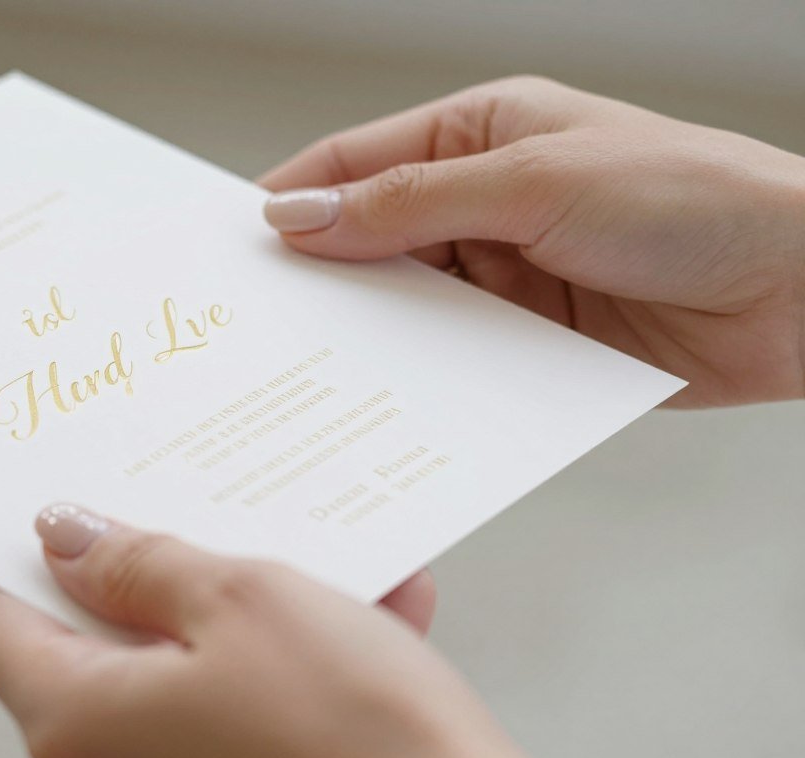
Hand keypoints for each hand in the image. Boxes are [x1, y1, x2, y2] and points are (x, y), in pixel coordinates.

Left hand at [0, 504, 530, 757]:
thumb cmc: (355, 734)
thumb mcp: (243, 603)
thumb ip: (140, 562)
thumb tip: (66, 535)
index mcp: (76, 721)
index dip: (34, 551)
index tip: (87, 501)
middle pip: (95, 638)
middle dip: (164, 567)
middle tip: (215, 512)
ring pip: (183, 664)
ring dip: (250, 607)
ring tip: (324, 560)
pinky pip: (244, 705)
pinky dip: (294, 660)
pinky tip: (371, 613)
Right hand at [260, 76, 804, 407]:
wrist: (801, 290)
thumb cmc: (692, 198)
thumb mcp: (536, 182)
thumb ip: (412, 203)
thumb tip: (304, 218)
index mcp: (480, 134)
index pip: (357, 162)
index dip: (293, 200)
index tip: (237, 247)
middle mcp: (483, 201)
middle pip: (370, 238)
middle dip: (320, 276)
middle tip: (258, 320)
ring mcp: (503, 273)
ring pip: (404, 304)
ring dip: (368, 332)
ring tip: (310, 365)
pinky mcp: (524, 339)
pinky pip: (449, 356)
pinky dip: (417, 375)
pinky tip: (385, 395)